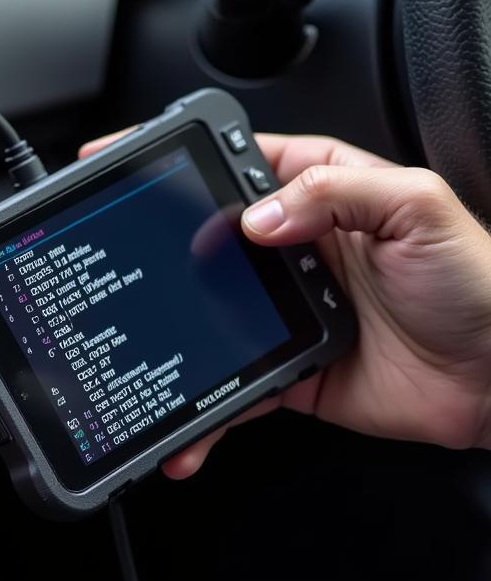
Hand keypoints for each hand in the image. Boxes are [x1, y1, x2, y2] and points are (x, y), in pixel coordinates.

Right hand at [79, 131, 490, 477]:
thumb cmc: (478, 285)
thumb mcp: (418, 207)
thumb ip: (337, 191)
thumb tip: (256, 216)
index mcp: (325, 195)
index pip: (240, 161)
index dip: (186, 157)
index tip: (134, 157)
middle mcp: (297, 249)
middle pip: (209, 237)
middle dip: (162, 244)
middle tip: (125, 254)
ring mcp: (286, 311)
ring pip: (209, 314)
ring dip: (173, 329)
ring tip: (139, 341)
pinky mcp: (287, 368)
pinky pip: (233, 387)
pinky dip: (205, 410)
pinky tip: (187, 422)